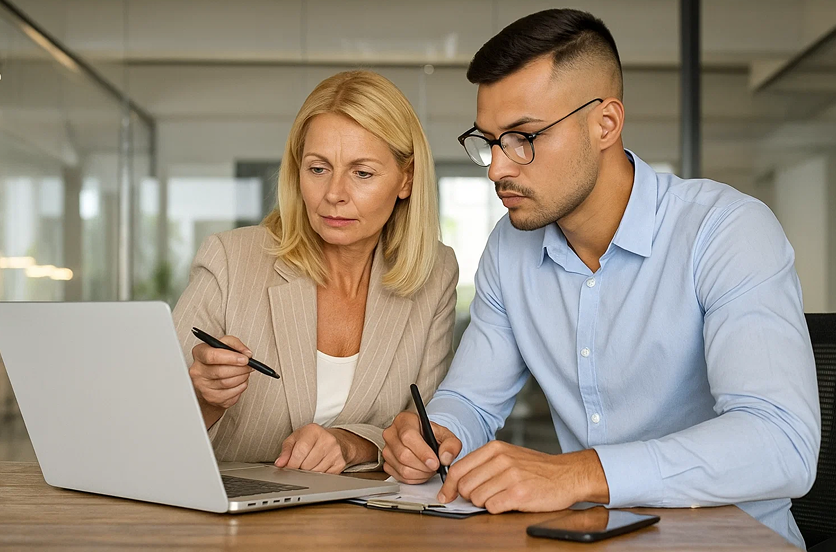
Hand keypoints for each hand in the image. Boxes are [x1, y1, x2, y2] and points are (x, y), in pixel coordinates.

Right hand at [188, 335, 252, 426]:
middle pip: (221, 371)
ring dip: (242, 377)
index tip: (245, 359)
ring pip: (227, 383)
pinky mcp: (211, 398)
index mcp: (199, 354)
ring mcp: (203, 386)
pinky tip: (240, 381)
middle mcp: (197, 371)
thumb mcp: (225, 344)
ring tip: (245, 372)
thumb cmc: (218, 360)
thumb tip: (246, 353)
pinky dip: (240, 387)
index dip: (231, 358)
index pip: (212, 356)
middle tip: (249, 366)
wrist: (211, 379)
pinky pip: (231, 394)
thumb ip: (235, 344)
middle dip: (240, 368)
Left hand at [275, 425, 369, 473]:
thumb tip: (280, 463)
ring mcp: (335, 452)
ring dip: (308, 473)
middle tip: (299, 465)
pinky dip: (318, 475)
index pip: (300, 450)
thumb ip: (286, 450)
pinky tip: (318, 467)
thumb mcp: (296, 438)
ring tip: (309, 464)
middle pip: (307, 464)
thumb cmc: (313, 439)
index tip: (288, 467)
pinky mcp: (340, 463)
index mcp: (313, 431)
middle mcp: (327, 440)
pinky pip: (324, 476)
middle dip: (300, 468)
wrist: (336, 440)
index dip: (292, 463)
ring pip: (315, 472)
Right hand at [382, 412, 461, 483]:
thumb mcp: (445, 435)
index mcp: (404, 421)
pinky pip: (401, 477)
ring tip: (430, 467)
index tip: (435, 462)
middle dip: (424, 466)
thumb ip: (451, 444)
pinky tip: (422, 470)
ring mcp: (387, 450)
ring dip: (421, 473)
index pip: (408, 436)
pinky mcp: (387, 464)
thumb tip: (445, 458)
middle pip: (404, 455)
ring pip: (403, 469)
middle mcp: (391, 434)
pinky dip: (415, 478)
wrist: (423, 440)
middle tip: (435, 465)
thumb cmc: (431, 435)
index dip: (422, 452)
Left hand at [437, 442, 609, 513]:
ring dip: (485, 503)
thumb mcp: (508, 456)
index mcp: (495, 449)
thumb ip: (483, 464)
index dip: (449, 486)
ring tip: (500, 498)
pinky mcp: (519, 494)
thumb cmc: (537, 468)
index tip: (446, 495)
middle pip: (465, 486)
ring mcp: (510, 476)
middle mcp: (501, 460)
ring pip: (477, 498)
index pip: (458, 468)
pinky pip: (492, 507)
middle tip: (483, 497)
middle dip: (469, 496)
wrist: (567, 474)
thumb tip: (457, 481)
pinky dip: (496, 509)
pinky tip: (508, 503)